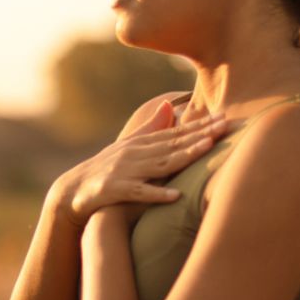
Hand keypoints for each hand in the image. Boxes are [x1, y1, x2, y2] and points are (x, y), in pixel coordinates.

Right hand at [53, 98, 235, 228]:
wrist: (73, 190)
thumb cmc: (106, 168)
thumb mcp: (129, 146)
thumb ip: (151, 127)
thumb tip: (170, 104)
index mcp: (142, 143)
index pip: (176, 133)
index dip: (201, 125)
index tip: (224, 118)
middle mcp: (136, 153)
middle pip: (174, 144)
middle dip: (201, 134)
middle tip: (225, 126)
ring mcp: (126, 171)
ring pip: (160, 163)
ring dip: (185, 155)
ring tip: (207, 148)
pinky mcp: (116, 190)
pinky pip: (139, 193)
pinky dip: (156, 194)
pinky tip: (174, 195)